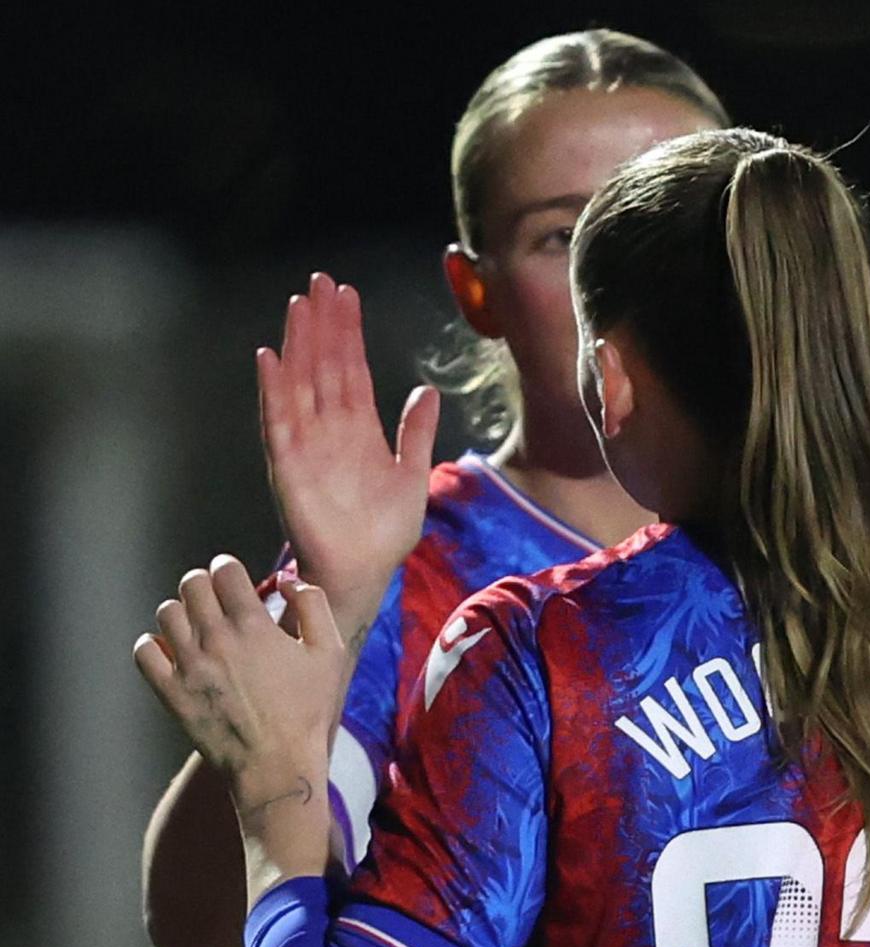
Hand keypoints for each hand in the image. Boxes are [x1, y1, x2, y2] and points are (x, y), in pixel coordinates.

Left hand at [133, 556, 344, 857]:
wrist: (277, 766)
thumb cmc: (309, 712)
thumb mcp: (330, 654)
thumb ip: (313, 605)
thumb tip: (287, 581)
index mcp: (253, 625)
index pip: (224, 570)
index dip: (229, 568)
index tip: (234, 578)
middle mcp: (215, 639)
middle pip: (191, 585)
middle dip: (204, 584)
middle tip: (215, 599)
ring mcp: (188, 665)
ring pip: (166, 613)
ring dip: (181, 612)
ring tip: (197, 626)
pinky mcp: (170, 691)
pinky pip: (144, 651)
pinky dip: (154, 644)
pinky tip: (174, 652)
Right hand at [256, 273, 438, 641]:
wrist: (364, 571)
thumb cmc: (383, 529)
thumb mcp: (411, 473)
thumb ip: (416, 432)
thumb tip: (427, 389)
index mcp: (358, 427)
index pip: (352, 368)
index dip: (348, 332)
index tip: (346, 293)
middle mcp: (329, 428)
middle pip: (324, 365)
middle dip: (323, 324)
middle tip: (320, 281)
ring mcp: (307, 443)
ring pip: (301, 382)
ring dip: (298, 345)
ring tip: (298, 306)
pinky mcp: (290, 465)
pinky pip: (278, 422)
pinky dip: (274, 390)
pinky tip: (270, 358)